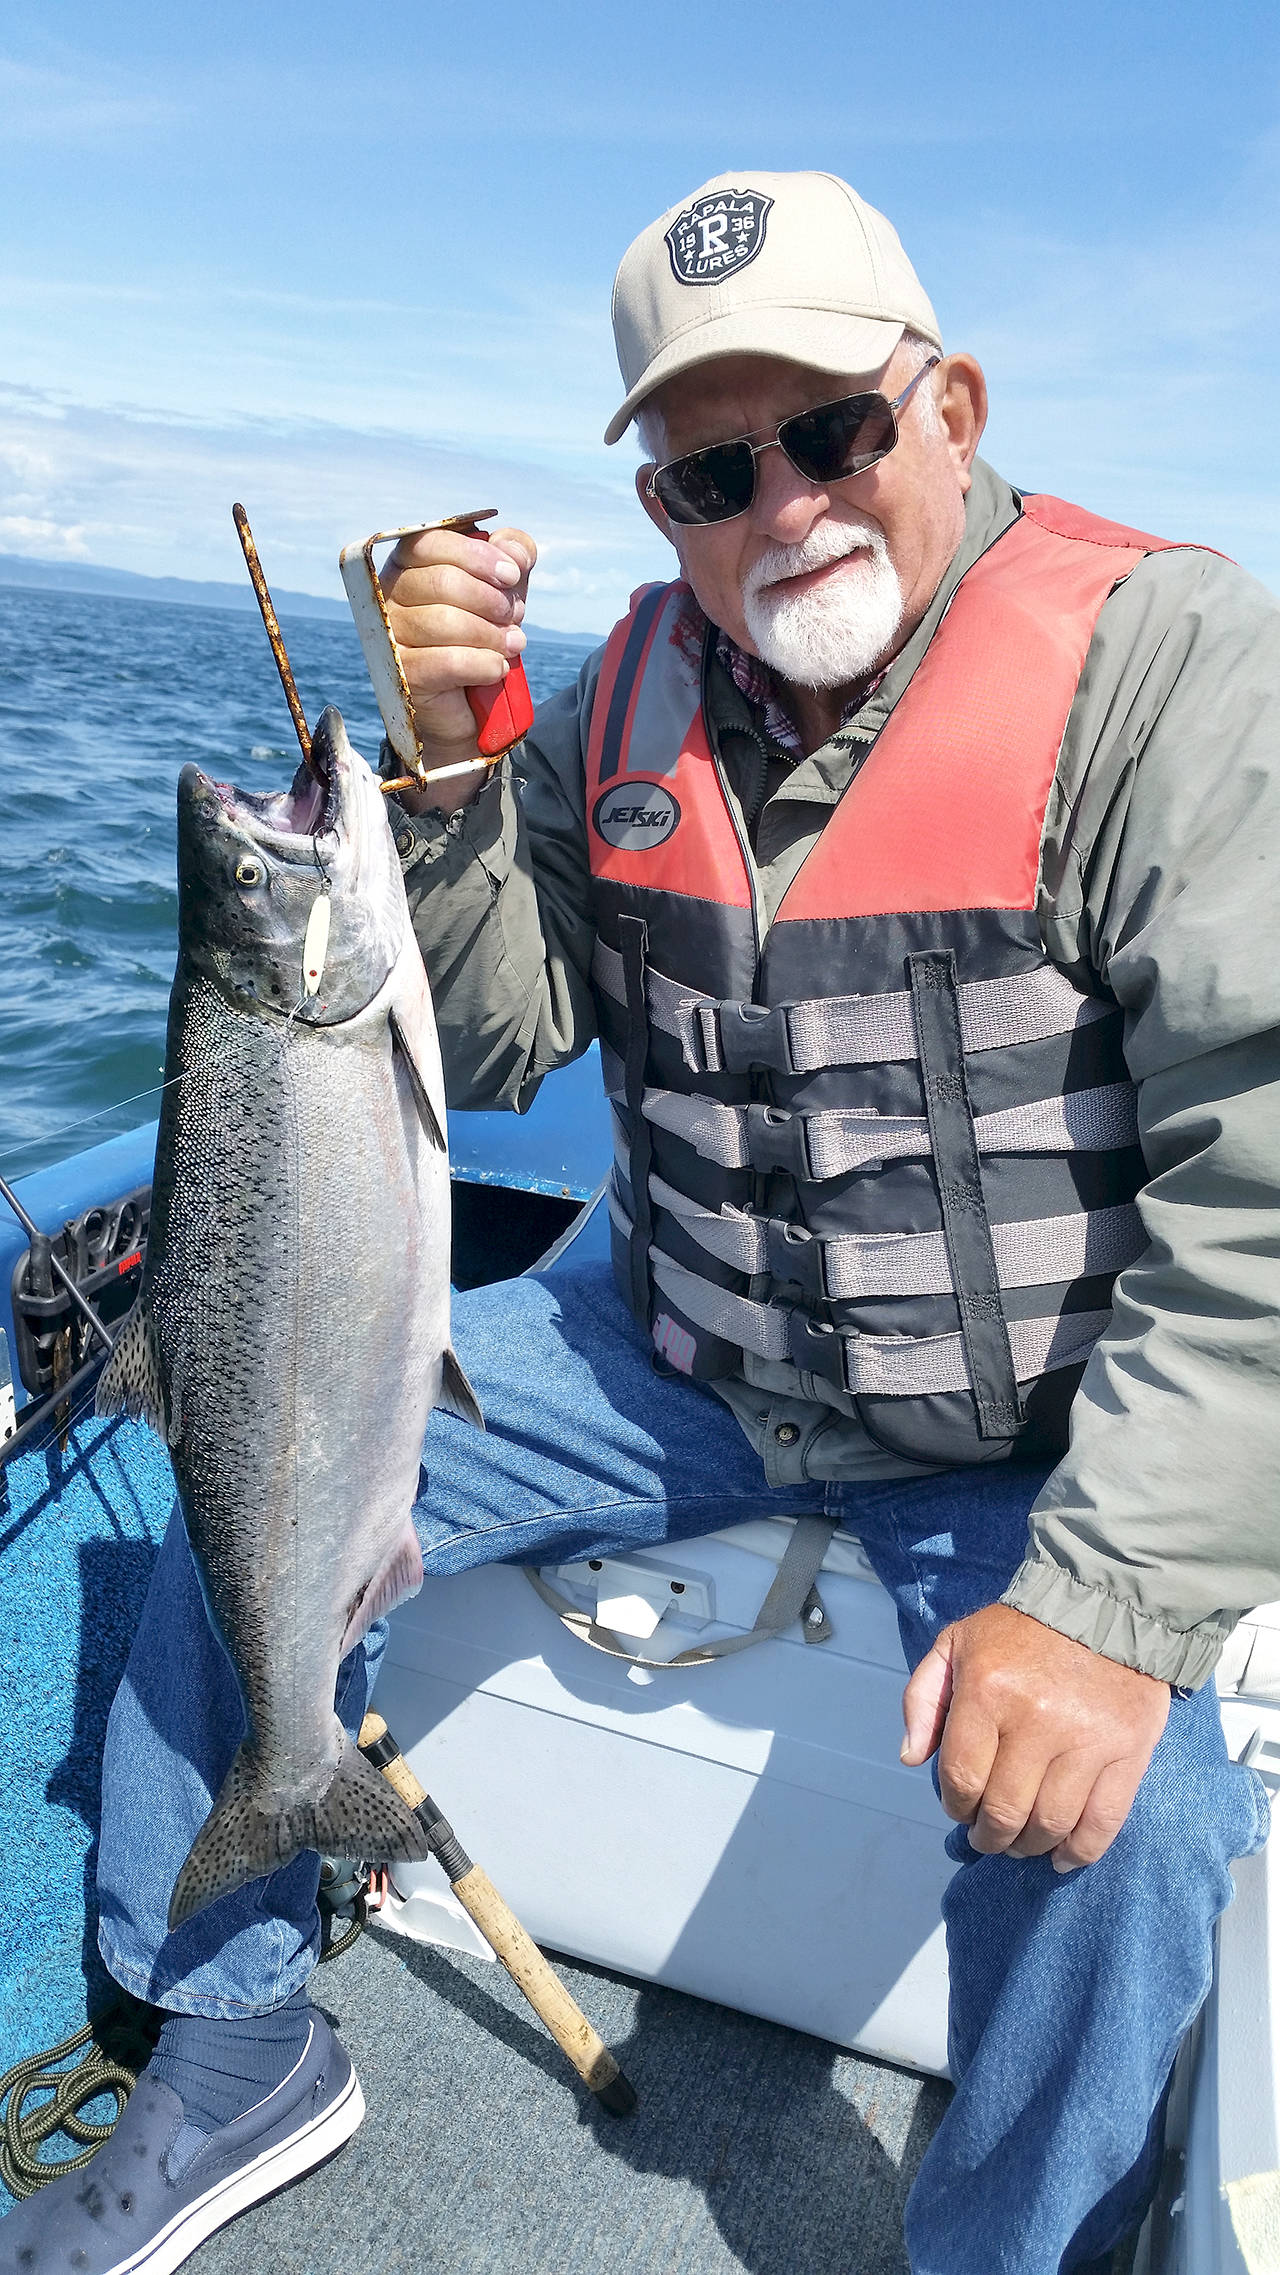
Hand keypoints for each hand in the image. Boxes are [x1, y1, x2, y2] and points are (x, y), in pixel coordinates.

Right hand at [381, 524, 536, 812]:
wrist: (470, 707)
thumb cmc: (481, 634)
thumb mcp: (503, 588)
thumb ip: (512, 555)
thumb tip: (515, 550)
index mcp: (407, 565)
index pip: (431, 543)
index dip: (477, 556)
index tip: (512, 575)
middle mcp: (388, 596)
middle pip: (442, 582)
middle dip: (491, 599)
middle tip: (515, 617)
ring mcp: (390, 637)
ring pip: (444, 622)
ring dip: (492, 634)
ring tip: (514, 644)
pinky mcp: (402, 675)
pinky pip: (446, 662)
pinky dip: (483, 664)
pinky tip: (499, 667)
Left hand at [901, 1602, 1169, 1870]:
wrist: (1103, 1605)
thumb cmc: (1021, 1629)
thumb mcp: (956, 1643)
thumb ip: (923, 1698)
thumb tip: (912, 1758)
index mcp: (987, 1691)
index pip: (961, 1778)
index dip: (956, 1806)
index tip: (960, 1810)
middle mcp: (1036, 1720)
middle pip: (1004, 1810)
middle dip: (989, 1836)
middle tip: (988, 1837)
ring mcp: (1086, 1740)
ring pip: (1050, 1823)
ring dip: (1029, 1847)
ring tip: (1022, 1844)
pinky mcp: (1129, 1752)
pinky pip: (1102, 1822)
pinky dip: (1080, 1852)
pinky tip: (1063, 1856)